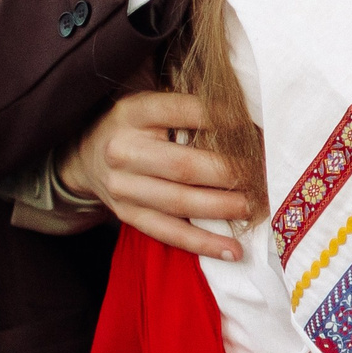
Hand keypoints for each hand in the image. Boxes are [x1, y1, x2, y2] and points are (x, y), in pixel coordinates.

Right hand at [60, 92, 252, 260]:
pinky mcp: (127, 215)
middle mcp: (124, 150)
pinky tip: (233, 250)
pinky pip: (168, 232)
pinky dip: (203, 243)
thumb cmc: (135, 124)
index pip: (183, 111)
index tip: (256, 125)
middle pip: (185, 165)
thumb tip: (248, 111)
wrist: (84, 155)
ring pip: (180, 202)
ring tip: (258, 208)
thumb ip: (189, 106)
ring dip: (224, 208)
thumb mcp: (151, 102)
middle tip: (267, 176)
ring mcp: (123, 187)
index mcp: (134, 112)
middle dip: (232, 173)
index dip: (222, 118)